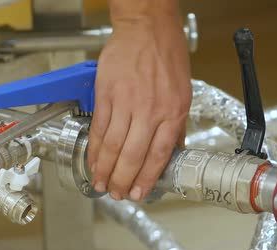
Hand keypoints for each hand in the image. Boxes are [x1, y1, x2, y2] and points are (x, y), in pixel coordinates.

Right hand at [87, 11, 190, 200]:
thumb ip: (176, 125)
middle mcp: (150, 110)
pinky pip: (98, 128)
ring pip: (113, 145)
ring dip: (105, 169)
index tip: (140, 193)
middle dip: (122, 180)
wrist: (147, 28)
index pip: (159, 155)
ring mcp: (126, 102)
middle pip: (132, 155)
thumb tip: (173, 151)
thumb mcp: (183, 93)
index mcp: (172, 112)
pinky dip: (94, 148)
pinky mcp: (107, 94)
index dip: (147, 178)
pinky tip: (93, 160)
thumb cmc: (167, 56)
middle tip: (117, 193)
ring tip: (101, 183)